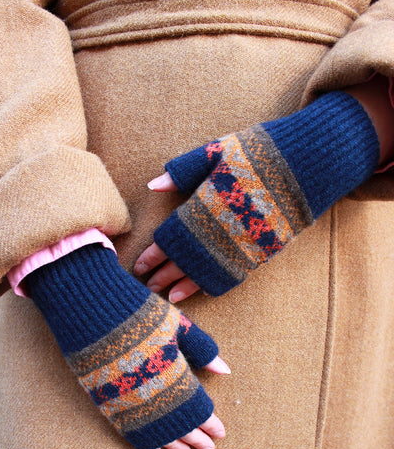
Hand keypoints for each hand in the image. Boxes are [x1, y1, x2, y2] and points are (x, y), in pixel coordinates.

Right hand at [26, 243, 229, 448]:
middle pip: (179, 424)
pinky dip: (144, 440)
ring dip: (174, 444)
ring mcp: (126, 398)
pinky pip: (129, 429)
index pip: (196, 408)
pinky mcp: (105, 400)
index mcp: (172, 373)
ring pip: (155, 432)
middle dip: (196, 438)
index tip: (220, 434)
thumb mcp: (175, 323)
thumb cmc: (139, 311)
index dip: (210, 423)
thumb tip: (226, 371)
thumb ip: (202, 349)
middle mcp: (150, 392)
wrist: (90, 306)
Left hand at [136, 91, 379, 297]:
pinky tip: (202, 292)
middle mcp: (221, 229)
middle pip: (185, 259)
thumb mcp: (219, 151)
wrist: (308, 164)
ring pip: (207, 272)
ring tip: (168, 297)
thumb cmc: (259, 153)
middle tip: (147, 287)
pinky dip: (214, 285)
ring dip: (185, 286)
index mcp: (207, 204)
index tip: (139, 265)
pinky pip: (233, 274)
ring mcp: (243, 243)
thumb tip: (153, 185)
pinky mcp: (262, 251)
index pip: (172, 236)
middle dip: (164, 274)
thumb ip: (184, 170)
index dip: (154, 253)